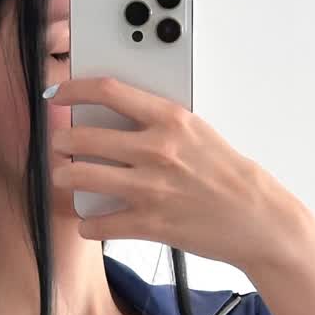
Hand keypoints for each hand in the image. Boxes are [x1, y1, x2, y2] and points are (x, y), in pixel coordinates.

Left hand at [45, 76, 283, 262]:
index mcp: (170, 119)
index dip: (74, 89)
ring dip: (65, 178)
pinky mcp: (150, 223)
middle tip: (59, 145)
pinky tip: (89, 222)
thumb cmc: (228, 175)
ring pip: (82, 177)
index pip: (108, 91)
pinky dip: (88, 225)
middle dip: (61, 141)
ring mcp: (151, 188)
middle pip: (85, 137)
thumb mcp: (197, 133)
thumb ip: (160, 124)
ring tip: (64, 178)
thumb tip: (121, 119)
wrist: (255, 217)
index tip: (59, 93)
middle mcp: (157, 150)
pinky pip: (100, 224)